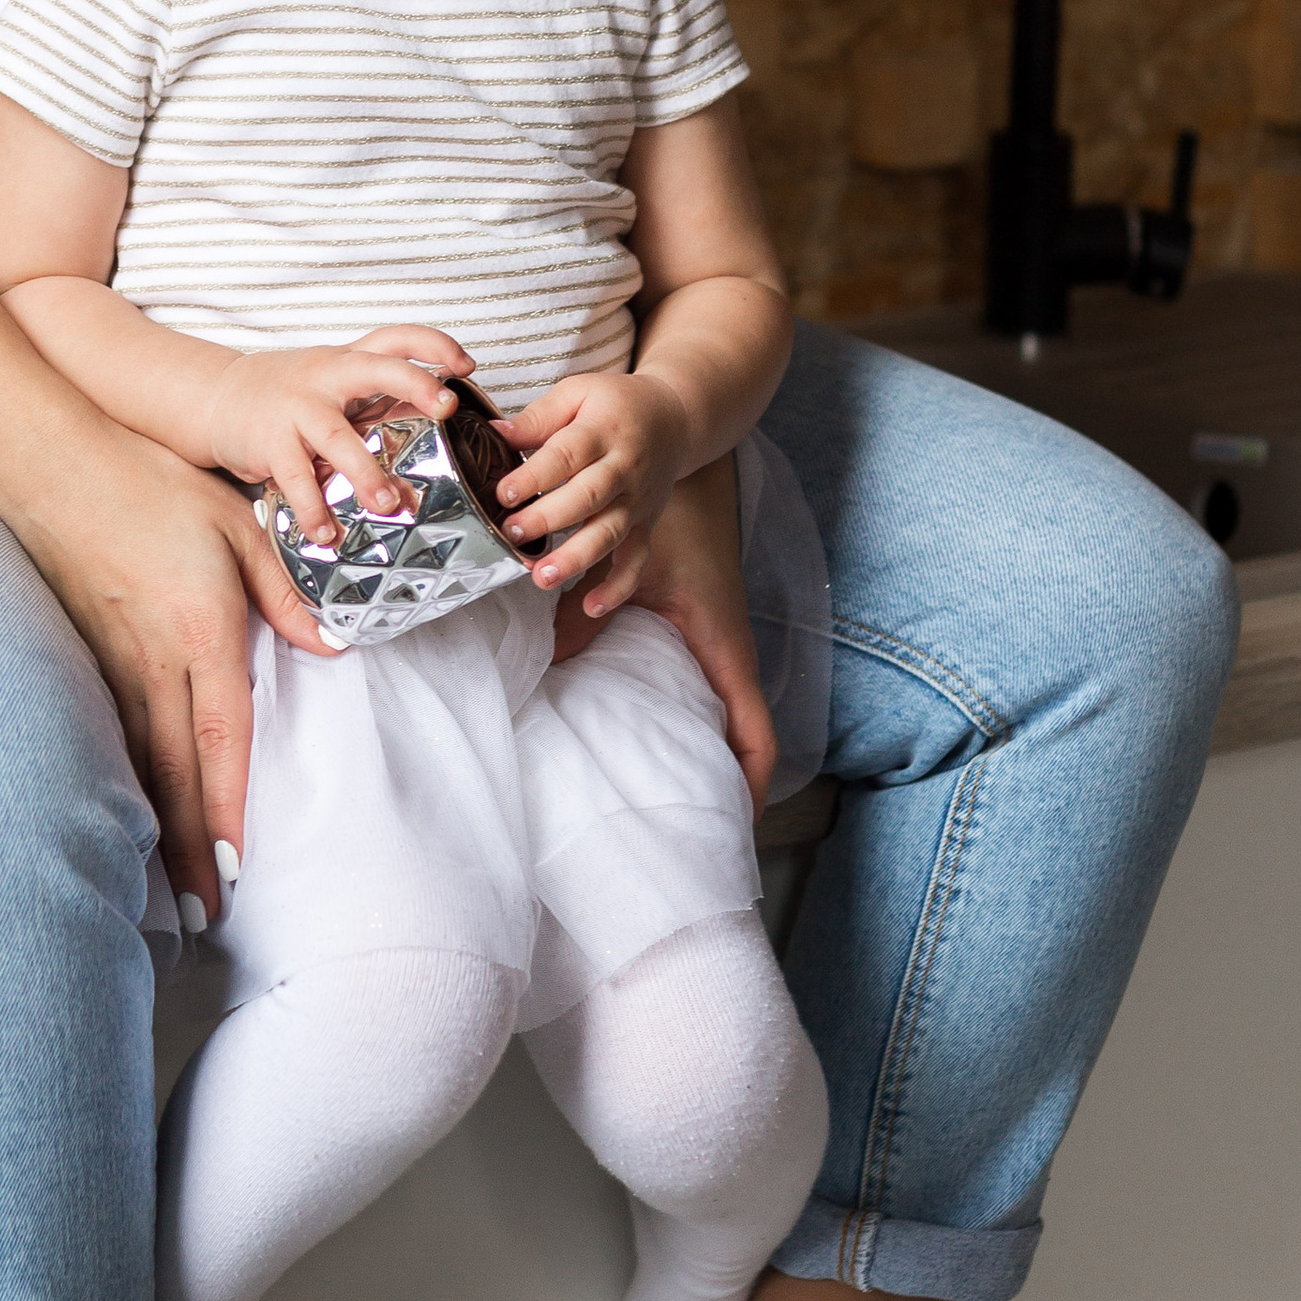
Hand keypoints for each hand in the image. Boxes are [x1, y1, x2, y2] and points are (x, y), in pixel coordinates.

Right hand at [7, 416, 328, 922]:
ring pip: (133, 763)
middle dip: (186, 850)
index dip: (223, 811)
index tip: (231, 869)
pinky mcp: (78, 653)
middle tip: (200, 916)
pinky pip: (104, 732)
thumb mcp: (241, 528)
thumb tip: (332, 644)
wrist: (50, 460)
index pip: (219, 740)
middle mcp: (151, 661)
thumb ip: (286, 593)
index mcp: (200, 633)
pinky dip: (117, 782)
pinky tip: (125, 813)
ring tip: (166, 887)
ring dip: (151, 828)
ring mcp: (107, 662)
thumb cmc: (150, 483)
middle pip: (172, 774)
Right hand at [205, 326, 472, 548]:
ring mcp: (297, 407)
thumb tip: (438, 431)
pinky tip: (328, 533)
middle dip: (416, 385)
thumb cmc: (287, 395)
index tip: (466, 365)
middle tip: (447, 411)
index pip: (397, 338)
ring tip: (389, 505)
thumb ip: (376, 401)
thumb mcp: (332, 385)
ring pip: (338, 437)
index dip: (435, 345)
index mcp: (348, 361)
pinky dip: (314, 509)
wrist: (217, 397)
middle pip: (378, 368)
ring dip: (366, 473)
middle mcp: (327, 376)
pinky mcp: (270, 441)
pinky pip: (296, 478)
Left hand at [492, 368, 691, 614]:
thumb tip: (494, 434)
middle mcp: (625, 468)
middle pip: (588, 497)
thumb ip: (538, 417)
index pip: (567, 456)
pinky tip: (592, 606)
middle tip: (512, 533)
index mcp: (604, 430)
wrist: (676, 419)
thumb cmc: (617, 404)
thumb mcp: (578, 393)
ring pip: (609, 534)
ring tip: (541, 577)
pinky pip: (637, 561)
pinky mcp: (646, 524)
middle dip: (548, 519)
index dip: (534, 476)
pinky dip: (619, 587)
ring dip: (576, 559)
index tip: (503, 494)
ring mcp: (638, 501)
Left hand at [594, 452, 778, 815]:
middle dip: (729, 786)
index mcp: (726, 649)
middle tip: (697, 833)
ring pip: (728, 718)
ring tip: (678, 801)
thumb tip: (544, 664)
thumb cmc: (672, 519)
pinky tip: (655, 734)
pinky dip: (695, 719)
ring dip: (712, 755)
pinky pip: (707, 690)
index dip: (752, 786)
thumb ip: (584, 620)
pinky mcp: (700, 632)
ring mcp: (717, 646)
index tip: (736, 827)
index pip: (755, 734)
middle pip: (745, 740)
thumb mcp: (627, 575)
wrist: (688, 466)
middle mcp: (729, 654)